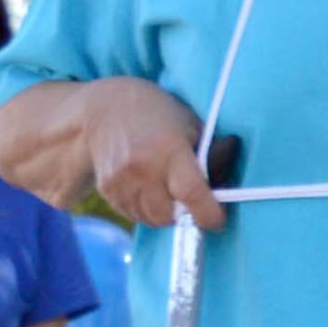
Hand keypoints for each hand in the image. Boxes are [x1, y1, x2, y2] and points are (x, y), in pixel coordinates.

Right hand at [79, 80, 227, 230]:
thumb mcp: (189, 124)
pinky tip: (148, 188)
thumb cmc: (157, 113)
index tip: (217, 220)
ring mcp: (121, 181)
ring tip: (167, 190)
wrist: (105, 106)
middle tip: (189, 200)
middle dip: (185, 213)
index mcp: (169, 150)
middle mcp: (142, 169)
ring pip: (151, 219)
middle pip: (170, 215)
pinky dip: (145, 209)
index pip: (192, 194)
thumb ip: (207, 156)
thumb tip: (222, 187)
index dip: (208, 214)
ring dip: (164, 213)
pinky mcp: (107, 190)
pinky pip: (133, 214)